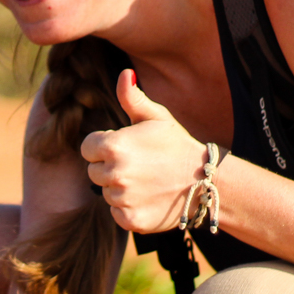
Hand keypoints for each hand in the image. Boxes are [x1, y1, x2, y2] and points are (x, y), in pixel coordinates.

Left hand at [81, 70, 204, 233]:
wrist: (205, 180)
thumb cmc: (176, 144)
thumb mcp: (156, 117)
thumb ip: (132, 97)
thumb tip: (124, 74)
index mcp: (114, 146)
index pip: (87, 148)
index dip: (102, 146)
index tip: (123, 147)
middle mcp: (114, 173)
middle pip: (94, 172)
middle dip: (109, 167)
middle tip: (138, 165)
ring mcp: (122, 199)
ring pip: (106, 193)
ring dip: (120, 188)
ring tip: (145, 181)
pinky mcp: (131, 220)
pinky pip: (116, 212)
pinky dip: (128, 208)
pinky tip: (147, 197)